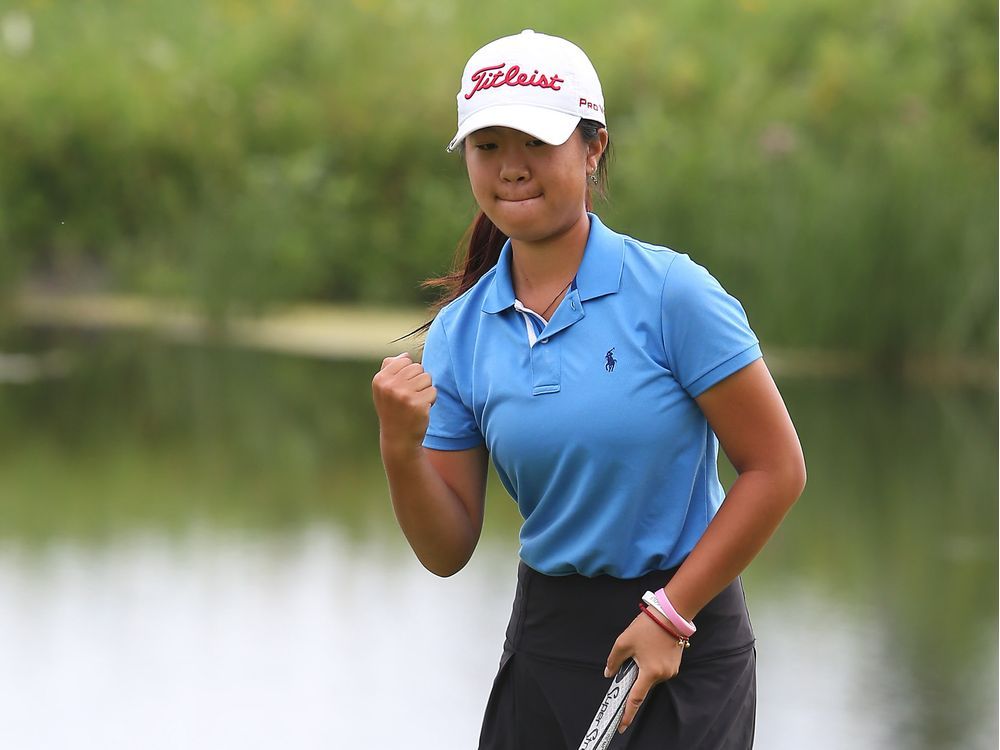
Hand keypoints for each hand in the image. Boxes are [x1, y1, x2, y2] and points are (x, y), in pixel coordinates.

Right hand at [371, 353, 436, 448]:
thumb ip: (391, 369)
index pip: (405, 360)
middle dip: (418, 381)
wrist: (398, 439)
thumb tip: (406, 355)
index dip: (408, 373)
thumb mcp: (384, 389)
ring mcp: (404, 395)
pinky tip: (421, 410)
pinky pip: (433, 391)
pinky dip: (431, 400)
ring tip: (415, 403)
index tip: (402, 387)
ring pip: (427, 378)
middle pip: (418, 368)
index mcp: (380, 379)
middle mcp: (390, 386)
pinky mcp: (418, 405)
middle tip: (410, 397)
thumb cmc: (393, 410)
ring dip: (425, 390)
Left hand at [604, 610, 685, 733]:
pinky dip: (651, 663)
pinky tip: (650, 647)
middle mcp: (663, 675)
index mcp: (650, 672)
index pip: (636, 698)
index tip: (621, 726)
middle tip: (631, 657)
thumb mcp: (624, 642)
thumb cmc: (647, 627)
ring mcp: (671, 670)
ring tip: (642, 646)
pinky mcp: (674, 664)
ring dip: (643, 667)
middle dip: (634, 675)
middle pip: (642, 683)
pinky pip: (658, 669)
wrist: (671, 614)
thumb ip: (614, 661)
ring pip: (650, 675)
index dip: (628, 714)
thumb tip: (609, 673)